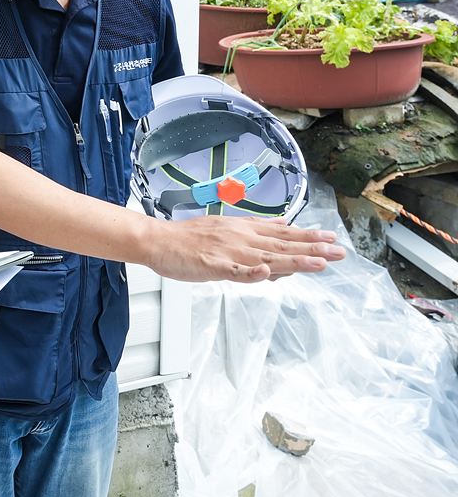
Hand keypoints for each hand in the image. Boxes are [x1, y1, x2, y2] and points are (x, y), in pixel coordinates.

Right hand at [143, 215, 345, 282]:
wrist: (157, 240)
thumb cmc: (188, 238)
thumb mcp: (226, 226)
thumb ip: (255, 228)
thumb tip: (282, 224)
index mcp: (243, 229)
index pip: (282, 233)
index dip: (308, 236)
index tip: (332, 238)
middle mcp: (240, 238)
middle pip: (281, 244)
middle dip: (313, 248)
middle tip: (339, 251)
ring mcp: (227, 251)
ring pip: (266, 257)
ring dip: (293, 259)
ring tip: (318, 262)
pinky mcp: (212, 265)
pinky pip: (234, 270)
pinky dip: (250, 272)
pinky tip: (267, 273)